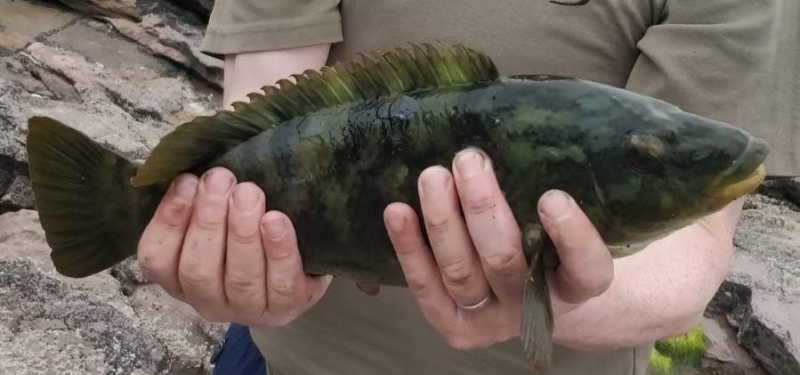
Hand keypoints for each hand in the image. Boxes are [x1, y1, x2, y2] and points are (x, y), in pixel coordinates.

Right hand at [136, 167, 331, 326]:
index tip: (187, 181)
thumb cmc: (251, 229)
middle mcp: (208, 300)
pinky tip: (276, 221)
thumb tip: (204, 150)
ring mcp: (247, 310)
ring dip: (242, 232)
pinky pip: (281, 284)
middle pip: (198, 269)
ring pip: (239, 277)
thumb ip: (205, 192)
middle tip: (220, 179)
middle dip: (208, 220)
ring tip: (249, 193)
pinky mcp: (286, 308)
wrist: (304, 258)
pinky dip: (279, 251)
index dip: (168, 220)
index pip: (157, 258)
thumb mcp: (222, 211)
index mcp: (179, 278)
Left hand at [383, 148, 614, 349]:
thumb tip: (517, 129)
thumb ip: (553, 192)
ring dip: (442, 222)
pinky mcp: (456, 326)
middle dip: (482, 209)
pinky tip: (397, 212)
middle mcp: (537, 308)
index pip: (586, 269)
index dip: (571, 237)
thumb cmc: (555, 241)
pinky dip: (410, 249)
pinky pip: (427, 289)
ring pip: (461, 274)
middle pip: (506, 262)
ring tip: (433, 177)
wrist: (542, 294)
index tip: (552, 197)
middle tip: (469, 160)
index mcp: (579, 285)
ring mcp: (493, 321)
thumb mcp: (569, 219)